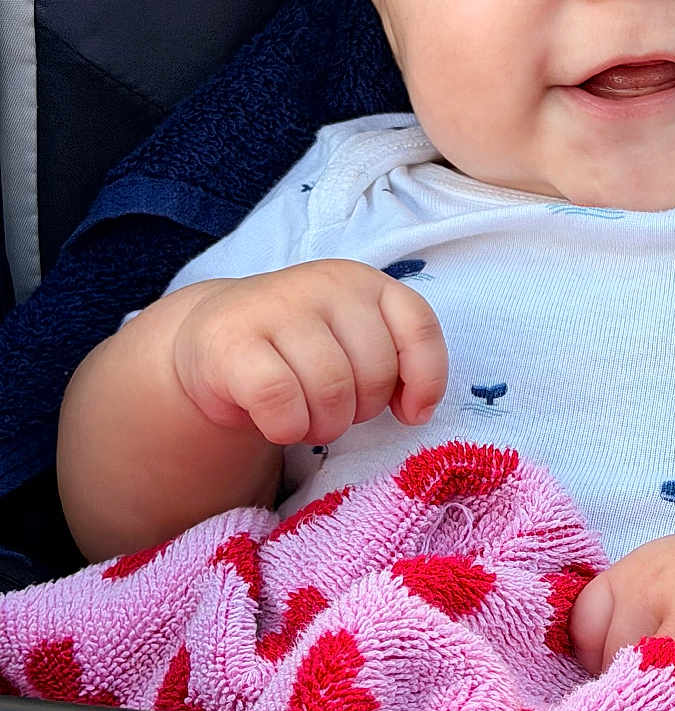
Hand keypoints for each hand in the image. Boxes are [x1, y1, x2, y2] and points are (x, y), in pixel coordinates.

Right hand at [171, 260, 448, 445]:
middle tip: (334, 410)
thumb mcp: (353, 343)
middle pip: (375, 372)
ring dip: (324, 426)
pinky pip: (282, 401)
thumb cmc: (298, 350)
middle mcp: (323, 284)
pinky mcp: (232, 340)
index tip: (409, 413)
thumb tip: (417, 410)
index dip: (425, 380)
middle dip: (362, 411)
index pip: (418, 327)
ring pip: (332, 390)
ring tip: (306, 418)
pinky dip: (287, 428)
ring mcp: (275, 306)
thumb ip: (395, 362)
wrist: (213, 340)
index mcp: (362, 282)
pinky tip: (277, 422)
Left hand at [568, 519, 674, 710]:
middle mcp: (660, 587)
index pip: (583, 637)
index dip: (604, 666)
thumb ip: (632, 622)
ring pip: (659, 695)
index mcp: (636, 573)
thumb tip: (600, 691)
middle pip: (617, 673)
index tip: (634, 675)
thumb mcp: (672, 582)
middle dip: (644, 695)